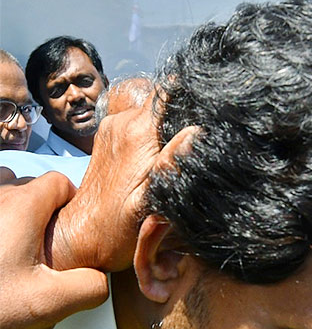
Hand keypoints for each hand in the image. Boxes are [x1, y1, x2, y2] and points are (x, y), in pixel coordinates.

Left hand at [0, 173, 108, 328]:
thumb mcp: (50, 305)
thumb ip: (90, 287)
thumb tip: (101, 277)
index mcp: (22, 208)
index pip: (59, 182)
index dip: (72, 204)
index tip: (71, 233)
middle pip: (29, 187)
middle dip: (42, 213)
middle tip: (42, 253)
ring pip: (1, 192)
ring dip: (11, 213)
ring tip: (12, 249)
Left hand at [50, 93, 197, 273]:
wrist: (80, 239)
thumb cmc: (116, 231)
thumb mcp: (150, 203)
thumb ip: (172, 165)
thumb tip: (197, 132)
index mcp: (138, 133)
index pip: (170, 90)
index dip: (193, 92)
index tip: (213, 104)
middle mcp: (123, 123)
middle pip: (163, 98)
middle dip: (185, 111)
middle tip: (204, 139)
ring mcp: (114, 129)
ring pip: (151, 110)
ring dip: (170, 123)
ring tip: (184, 150)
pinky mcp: (110, 138)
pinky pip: (139, 122)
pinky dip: (155, 132)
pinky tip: (163, 156)